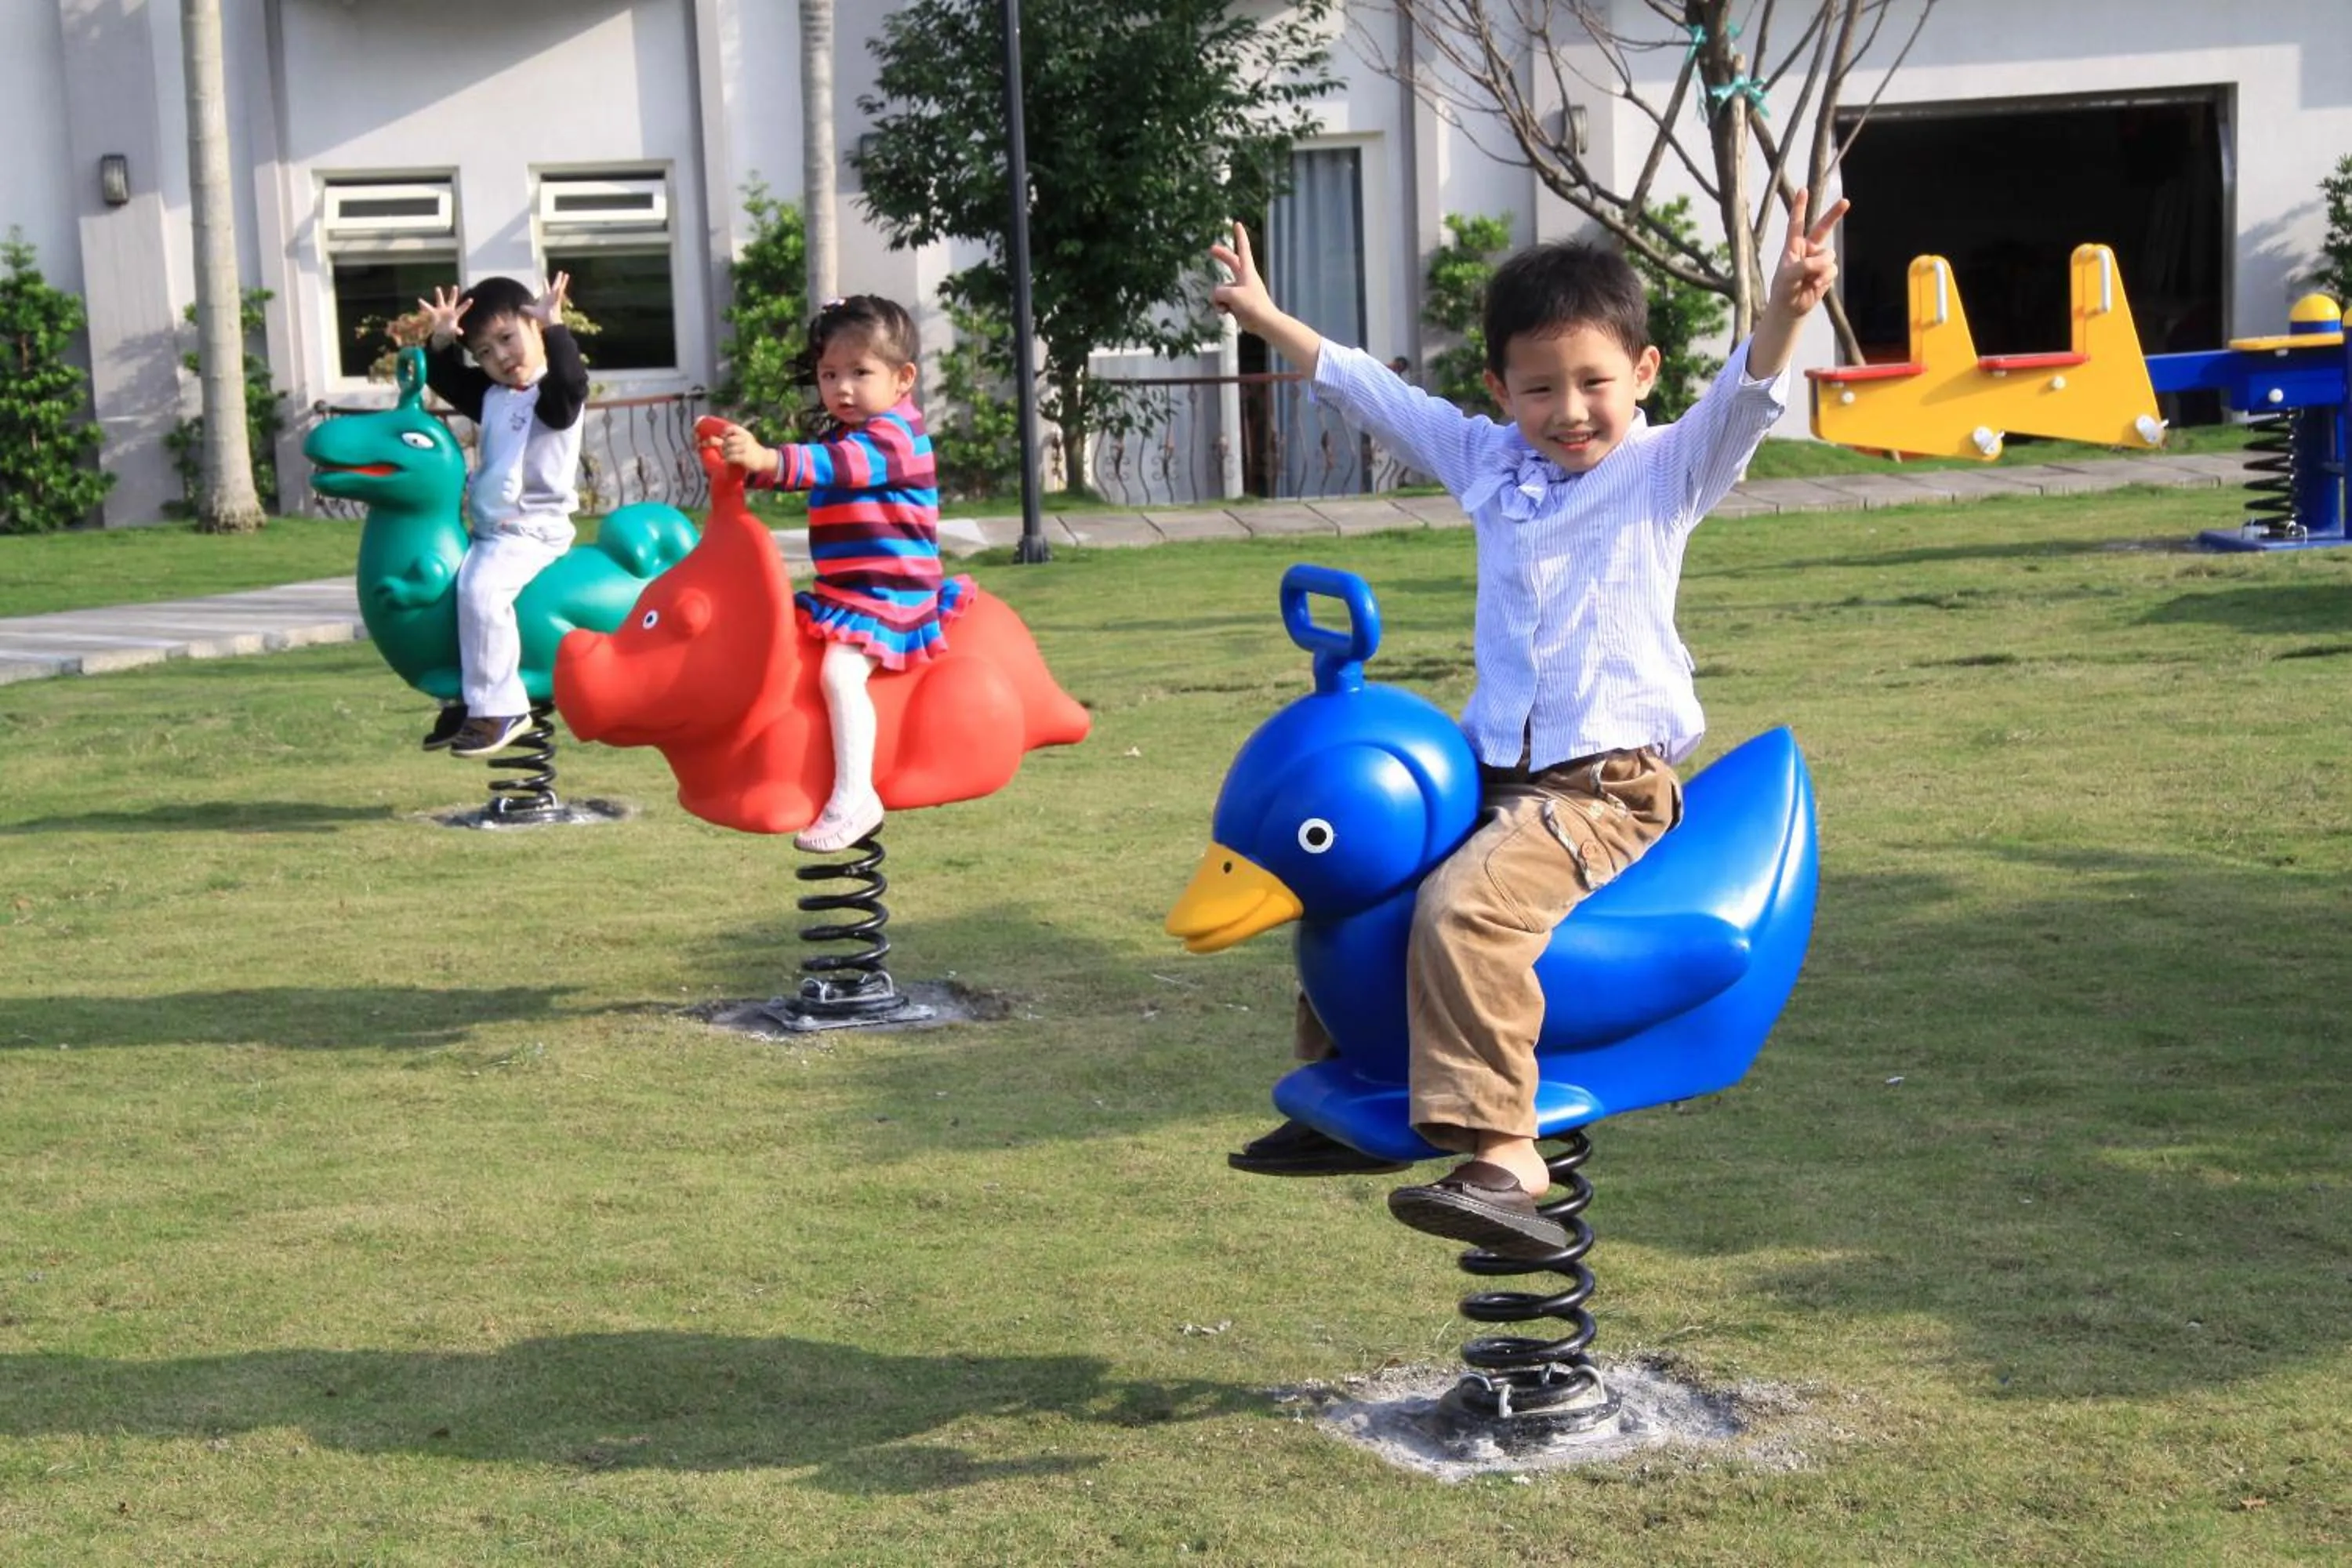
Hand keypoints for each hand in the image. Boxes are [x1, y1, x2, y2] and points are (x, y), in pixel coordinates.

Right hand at [415, 285, 470, 343]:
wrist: (440, 329)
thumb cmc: (449, 329)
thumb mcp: (453, 330)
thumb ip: (457, 330)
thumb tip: (461, 332)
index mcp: (454, 314)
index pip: (461, 308)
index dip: (466, 304)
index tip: (472, 299)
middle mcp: (448, 309)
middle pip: (452, 300)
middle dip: (454, 294)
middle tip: (455, 286)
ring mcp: (441, 309)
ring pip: (440, 300)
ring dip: (439, 295)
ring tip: (438, 288)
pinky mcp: (434, 312)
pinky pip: (428, 308)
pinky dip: (424, 305)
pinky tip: (420, 300)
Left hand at [524, 272, 570, 326]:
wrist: (549, 322)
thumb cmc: (542, 317)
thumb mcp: (532, 311)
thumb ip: (527, 308)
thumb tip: (520, 307)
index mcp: (547, 298)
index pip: (546, 289)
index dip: (545, 284)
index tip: (544, 278)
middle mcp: (552, 297)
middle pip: (555, 286)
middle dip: (558, 279)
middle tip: (560, 272)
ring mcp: (555, 298)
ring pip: (560, 287)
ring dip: (563, 281)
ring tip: (566, 274)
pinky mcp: (557, 301)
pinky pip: (559, 293)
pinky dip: (560, 289)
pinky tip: (562, 283)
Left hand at [702, 420, 777, 474]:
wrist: (764, 459)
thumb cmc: (751, 449)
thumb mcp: (745, 439)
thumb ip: (733, 436)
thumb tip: (711, 438)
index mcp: (744, 433)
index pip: (732, 428)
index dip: (725, 432)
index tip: (723, 437)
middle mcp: (745, 439)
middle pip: (727, 441)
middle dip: (723, 446)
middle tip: (724, 450)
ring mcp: (745, 448)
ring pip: (728, 450)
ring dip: (725, 454)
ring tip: (727, 456)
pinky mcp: (745, 457)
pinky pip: (731, 457)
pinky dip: (728, 459)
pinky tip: (729, 460)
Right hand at [1208, 221, 1276, 335]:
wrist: (1264, 323)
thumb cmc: (1252, 305)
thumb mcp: (1233, 295)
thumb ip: (1220, 292)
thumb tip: (1216, 296)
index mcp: (1247, 271)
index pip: (1243, 249)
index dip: (1239, 236)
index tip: (1237, 224)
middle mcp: (1244, 278)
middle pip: (1231, 262)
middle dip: (1222, 256)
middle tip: (1211, 249)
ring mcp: (1240, 290)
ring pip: (1222, 289)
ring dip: (1219, 298)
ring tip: (1227, 307)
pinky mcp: (1238, 302)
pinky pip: (1223, 300)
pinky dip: (1221, 306)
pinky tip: (1225, 313)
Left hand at [1767, 189, 1848, 319]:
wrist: (1791, 309)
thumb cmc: (1783, 290)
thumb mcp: (1789, 276)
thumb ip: (1806, 264)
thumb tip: (1827, 260)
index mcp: (1793, 245)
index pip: (1796, 223)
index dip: (1800, 207)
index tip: (1803, 190)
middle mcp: (1807, 249)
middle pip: (1823, 227)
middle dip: (1834, 214)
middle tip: (1846, 201)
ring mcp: (1818, 259)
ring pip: (1829, 256)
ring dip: (1820, 269)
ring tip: (1808, 281)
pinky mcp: (1826, 271)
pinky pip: (1832, 269)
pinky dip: (1825, 278)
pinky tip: (1815, 286)